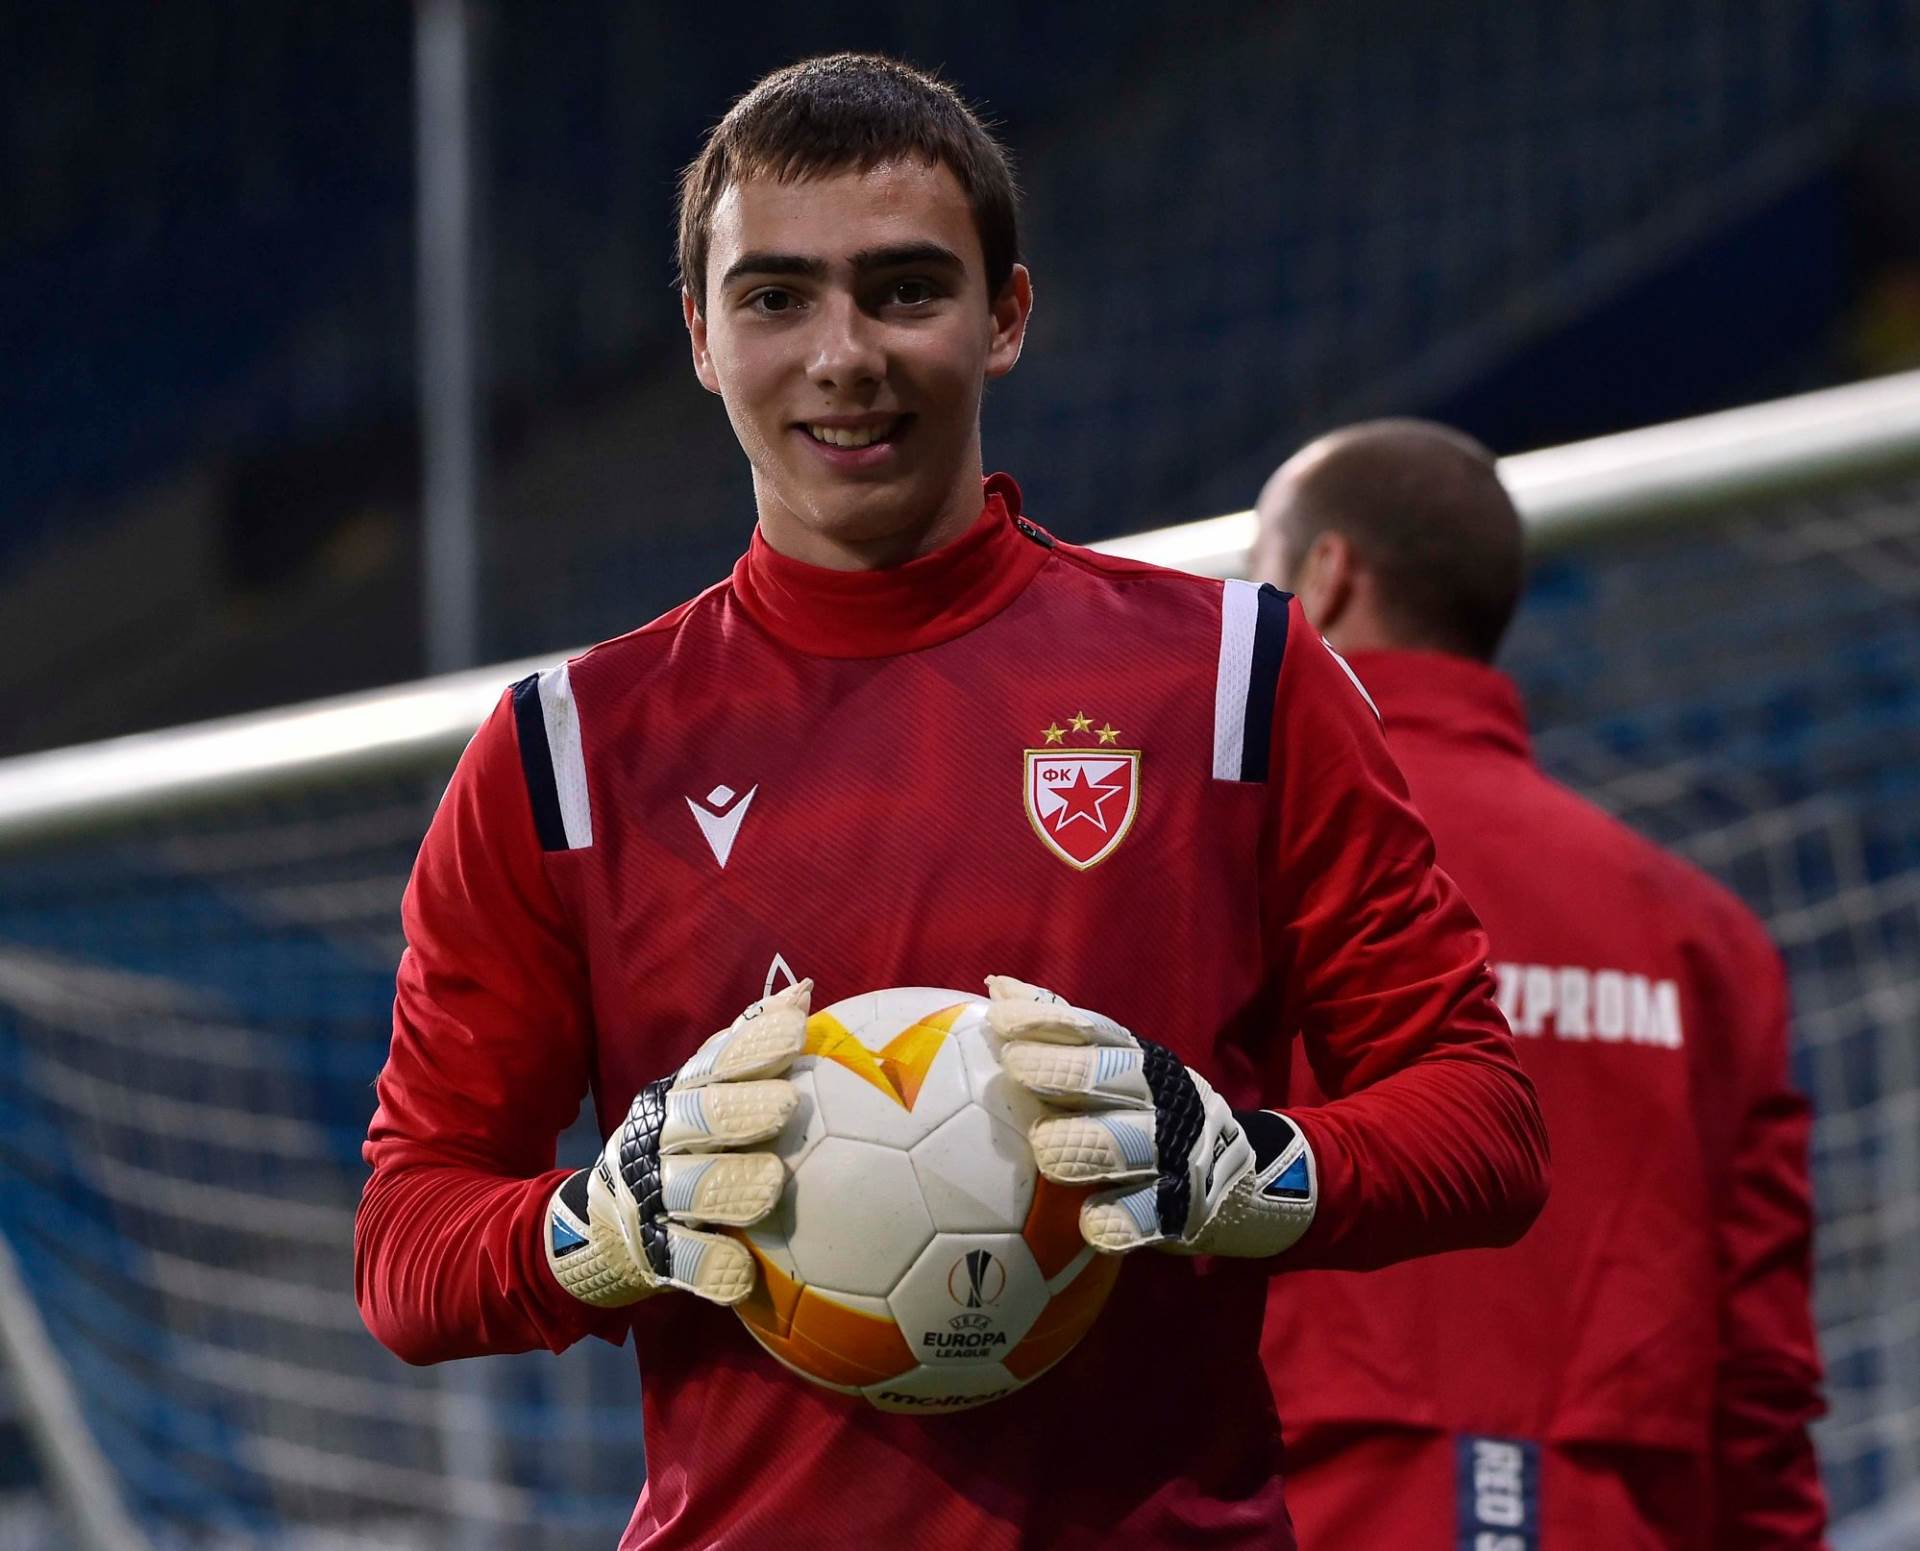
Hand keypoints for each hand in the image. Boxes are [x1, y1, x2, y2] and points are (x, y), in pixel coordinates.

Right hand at [546, 980, 809, 1306]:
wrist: (601, 1227)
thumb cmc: (688, 1148)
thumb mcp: (706, 1093)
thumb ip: (750, 1049)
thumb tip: (803, 990)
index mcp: (682, 1095)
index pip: (716, 1062)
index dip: (754, 1044)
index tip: (796, 1032)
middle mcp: (662, 1138)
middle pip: (697, 1117)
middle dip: (740, 1108)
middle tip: (785, 1107)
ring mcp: (652, 1195)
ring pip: (687, 1186)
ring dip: (728, 1183)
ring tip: (771, 1185)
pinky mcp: (650, 1252)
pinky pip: (679, 1260)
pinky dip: (707, 1267)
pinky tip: (739, 1275)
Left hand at [987, 976, 1315, 1256]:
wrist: (1235, 1176)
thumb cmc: (1140, 1113)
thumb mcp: (1115, 1066)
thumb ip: (1062, 1032)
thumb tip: (999, 987)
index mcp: (1137, 1060)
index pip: (1092, 1031)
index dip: (1048, 1021)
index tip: (1002, 1017)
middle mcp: (1158, 1098)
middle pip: (1110, 1077)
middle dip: (1064, 1070)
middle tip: (1017, 1067)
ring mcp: (1174, 1152)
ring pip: (1129, 1144)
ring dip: (1088, 1143)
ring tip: (1047, 1150)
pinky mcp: (1181, 1207)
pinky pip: (1152, 1214)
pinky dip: (1125, 1218)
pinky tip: (1093, 1226)